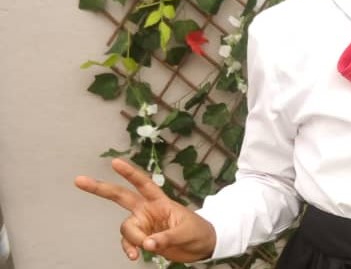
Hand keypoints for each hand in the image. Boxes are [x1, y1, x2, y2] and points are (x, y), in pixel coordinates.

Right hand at [74, 158, 215, 261]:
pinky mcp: (142, 237)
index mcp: (160, 201)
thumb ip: (166, 238)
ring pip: (126, 227)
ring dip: (131, 239)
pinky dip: (129, 249)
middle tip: (79, 180)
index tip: (114, 162)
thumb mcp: (186, 232)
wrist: (201, 246)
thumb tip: (147, 244)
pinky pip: (128, 242)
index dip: (129, 173)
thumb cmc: (197, 232)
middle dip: (100, 188)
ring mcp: (143, 223)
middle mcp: (148, 209)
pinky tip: (135, 256)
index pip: (143, 183)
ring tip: (143, 249)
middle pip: (120, 197)